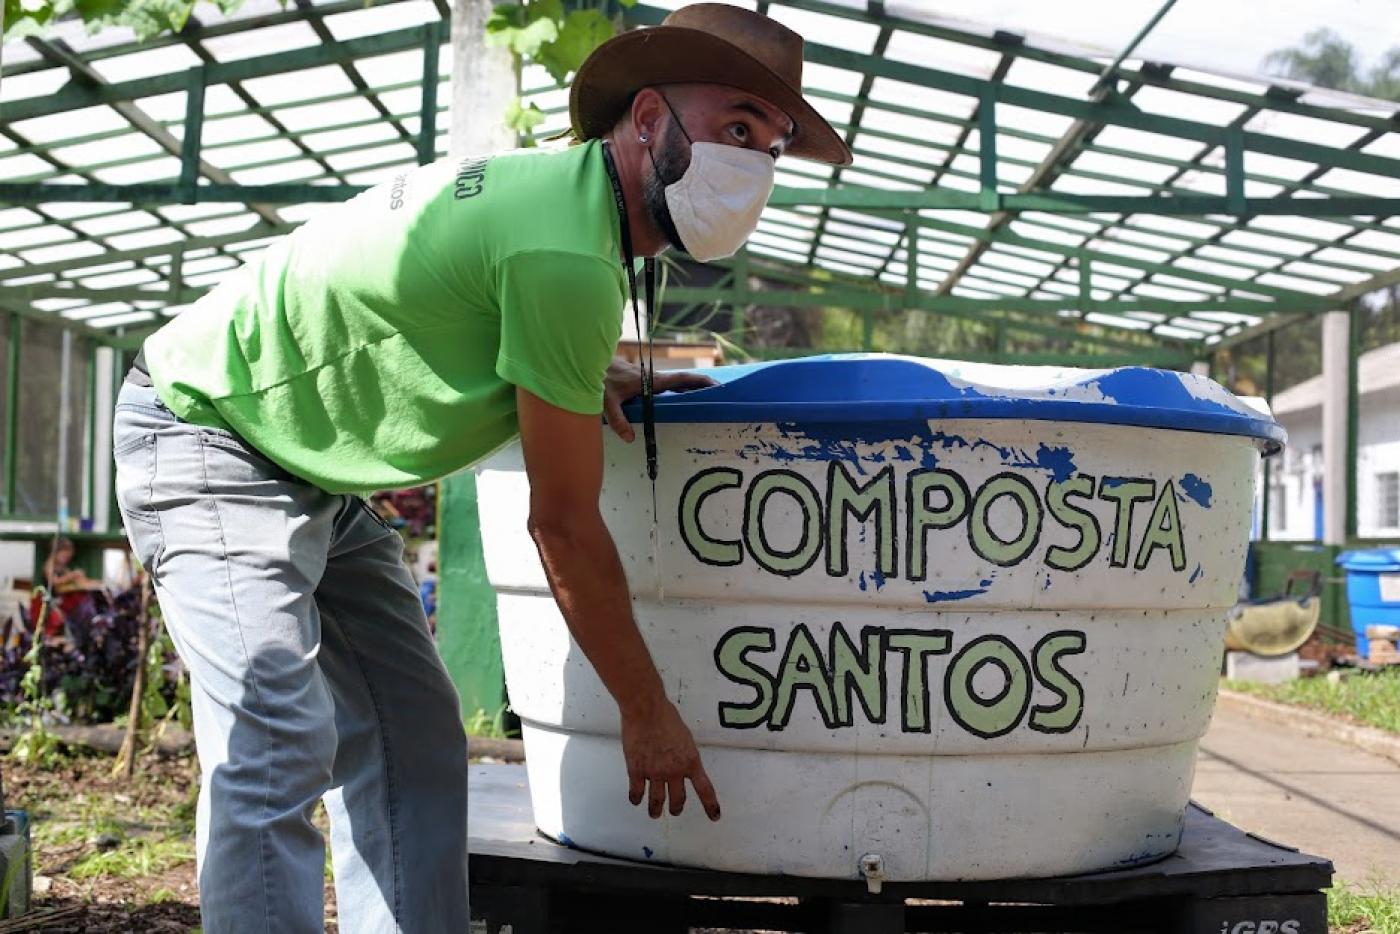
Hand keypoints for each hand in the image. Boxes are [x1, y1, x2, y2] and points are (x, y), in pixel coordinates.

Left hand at [603, 357, 716, 442]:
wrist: (589, 360)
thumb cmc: (598, 380)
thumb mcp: (606, 401)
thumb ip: (617, 419)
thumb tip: (630, 438)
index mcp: (650, 381)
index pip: (680, 380)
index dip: (699, 382)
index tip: (716, 385)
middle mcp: (653, 379)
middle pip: (682, 382)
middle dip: (701, 387)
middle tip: (720, 394)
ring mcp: (649, 379)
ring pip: (674, 383)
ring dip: (690, 388)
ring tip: (706, 398)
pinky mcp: (643, 381)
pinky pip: (666, 386)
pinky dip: (678, 390)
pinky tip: (681, 398)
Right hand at [620, 697, 720, 820]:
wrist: (646, 711)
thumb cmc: (666, 716)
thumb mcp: (685, 737)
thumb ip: (684, 754)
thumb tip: (679, 761)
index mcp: (691, 761)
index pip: (705, 789)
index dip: (711, 806)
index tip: (715, 817)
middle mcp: (675, 772)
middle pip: (678, 799)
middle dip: (677, 808)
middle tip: (675, 810)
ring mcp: (655, 773)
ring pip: (657, 801)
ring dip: (656, 810)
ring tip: (655, 814)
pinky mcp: (637, 771)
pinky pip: (637, 793)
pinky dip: (636, 799)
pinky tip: (636, 800)